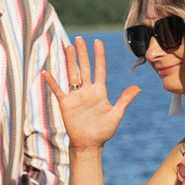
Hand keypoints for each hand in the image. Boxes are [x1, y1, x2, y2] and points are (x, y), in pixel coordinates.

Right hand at [43, 38, 138, 152]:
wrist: (89, 144)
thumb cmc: (104, 131)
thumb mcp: (116, 114)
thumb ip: (124, 100)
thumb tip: (137, 87)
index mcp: (100, 91)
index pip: (99, 69)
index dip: (99, 56)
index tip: (98, 42)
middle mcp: (87, 90)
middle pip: (84, 67)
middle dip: (82, 53)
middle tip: (79, 39)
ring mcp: (76, 96)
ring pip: (72, 74)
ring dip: (69, 61)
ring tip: (67, 47)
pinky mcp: (66, 104)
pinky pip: (58, 90)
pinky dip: (52, 82)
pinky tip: (46, 72)